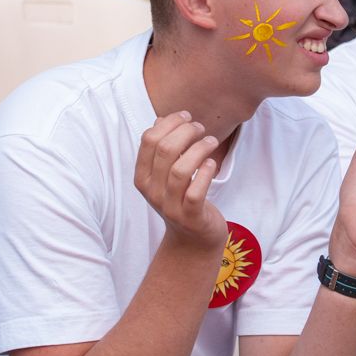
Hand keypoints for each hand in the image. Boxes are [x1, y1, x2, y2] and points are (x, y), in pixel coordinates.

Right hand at [135, 111, 225, 251]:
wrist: (192, 239)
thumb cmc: (181, 198)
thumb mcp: (166, 174)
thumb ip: (161, 149)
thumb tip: (160, 119)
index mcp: (142, 177)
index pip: (148, 140)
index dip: (169, 122)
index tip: (186, 116)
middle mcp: (152, 191)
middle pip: (165, 150)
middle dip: (186, 131)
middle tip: (201, 128)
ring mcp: (170, 206)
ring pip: (180, 169)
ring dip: (199, 149)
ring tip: (211, 141)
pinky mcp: (190, 217)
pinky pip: (196, 192)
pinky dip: (205, 173)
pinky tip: (212, 164)